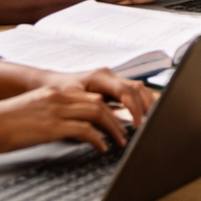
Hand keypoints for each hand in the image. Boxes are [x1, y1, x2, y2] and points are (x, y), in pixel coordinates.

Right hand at [0, 84, 132, 153]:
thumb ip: (55, 113)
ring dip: (114, 129)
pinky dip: (98, 139)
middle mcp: (59, 97)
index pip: (94, 96)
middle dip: (119, 118)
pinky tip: (102, 149)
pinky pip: (84, 130)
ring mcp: (56, 110)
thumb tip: (74, 127)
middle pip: (101, 103)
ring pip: (98, 113)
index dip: (112, 108)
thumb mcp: (35, 111)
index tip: (123, 120)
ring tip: (122, 142)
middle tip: (130, 132)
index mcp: (56, 92)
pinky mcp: (52, 126)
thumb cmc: (6, 123)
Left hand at [39, 68, 153, 126]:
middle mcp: (109, 76)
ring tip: (149, 121)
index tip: (137, 124)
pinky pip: (133, 92)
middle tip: (147, 125)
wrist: (52, 83)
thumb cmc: (58, 91)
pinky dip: (140, 103)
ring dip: (145, 104)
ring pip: (138, 88)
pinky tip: (143, 114)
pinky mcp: (113, 86)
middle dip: (145, 107)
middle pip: (137, 88)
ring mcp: (113, 80)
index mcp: (100, 77)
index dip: (134, 108)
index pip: (125, 91)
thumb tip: (110, 119)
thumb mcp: (72, 100)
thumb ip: (91, 108)